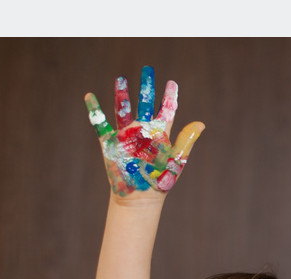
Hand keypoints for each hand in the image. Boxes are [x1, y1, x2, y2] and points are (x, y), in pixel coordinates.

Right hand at [84, 65, 204, 196]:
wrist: (140, 197)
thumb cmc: (160, 181)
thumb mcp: (176, 160)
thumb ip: (186, 140)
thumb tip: (201, 123)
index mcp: (160, 133)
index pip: (166, 110)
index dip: (169, 96)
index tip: (172, 82)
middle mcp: (143, 130)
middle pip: (144, 103)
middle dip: (146, 87)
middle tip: (148, 69)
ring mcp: (126, 135)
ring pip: (123, 109)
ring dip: (122, 94)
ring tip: (121, 78)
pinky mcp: (111, 143)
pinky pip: (100, 124)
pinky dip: (94, 110)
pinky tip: (89, 96)